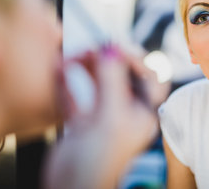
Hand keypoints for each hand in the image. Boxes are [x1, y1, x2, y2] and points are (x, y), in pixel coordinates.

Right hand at [45, 45, 167, 188]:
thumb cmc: (96, 163)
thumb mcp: (110, 119)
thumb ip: (112, 82)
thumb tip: (111, 50)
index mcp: (142, 114)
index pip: (149, 77)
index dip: (135, 59)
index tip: (114, 46)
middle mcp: (125, 112)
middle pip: (122, 76)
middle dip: (106, 59)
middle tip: (90, 48)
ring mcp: (103, 116)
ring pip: (98, 82)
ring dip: (85, 67)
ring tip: (72, 55)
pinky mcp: (82, 122)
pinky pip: (76, 94)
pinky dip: (67, 81)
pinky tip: (58, 68)